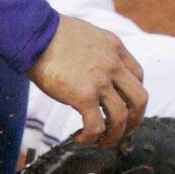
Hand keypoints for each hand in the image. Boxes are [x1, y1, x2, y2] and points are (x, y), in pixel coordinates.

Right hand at [28, 15, 146, 146]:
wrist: (34, 32)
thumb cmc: (51, 33)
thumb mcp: (87, 34)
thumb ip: (97, 52)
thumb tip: (91, 72)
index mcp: (115, 48)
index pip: (138, 76)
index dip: (132, 95)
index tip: (123, 105)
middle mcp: (113, 65)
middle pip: (140, 99)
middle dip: (134, 119)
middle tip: (123, 130)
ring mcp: (100, 81)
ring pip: (121, 117)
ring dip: (114, 135)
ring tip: (101, 141)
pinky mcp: (84, 96)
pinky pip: (96, 125)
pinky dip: (91, 137)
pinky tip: (80, 138)